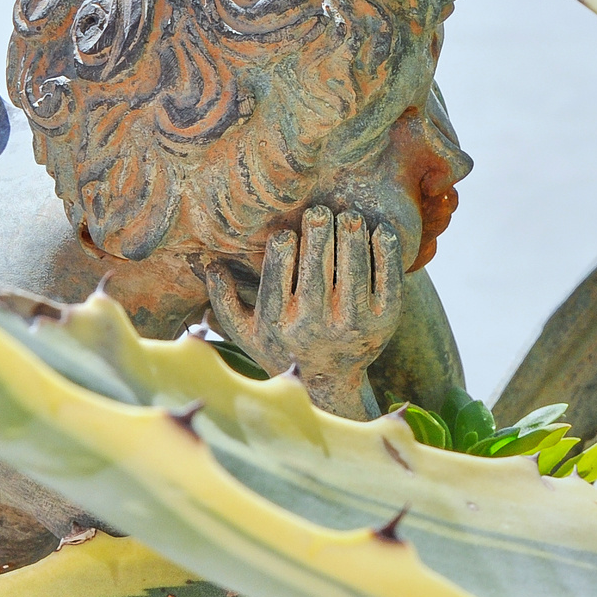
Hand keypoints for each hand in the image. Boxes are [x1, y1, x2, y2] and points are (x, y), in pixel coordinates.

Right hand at [201, 206, 407, 417]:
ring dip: (351, 236)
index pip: (279, 272)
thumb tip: (209, 263)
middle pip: (316, 266)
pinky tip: (381, 231)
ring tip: (349, 216)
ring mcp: (351, 324)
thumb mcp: (245, 332)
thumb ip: (223, 300)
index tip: (287, 233)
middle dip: (319, 231)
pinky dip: (385, 253)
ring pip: (352, 269)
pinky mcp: (383, 323)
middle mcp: (313, 324)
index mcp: (278, 320)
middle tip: (320, 211)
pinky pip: (387, 281)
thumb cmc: (281, 348)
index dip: (283, 246)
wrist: (328, 385)